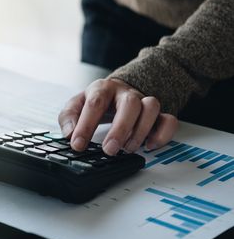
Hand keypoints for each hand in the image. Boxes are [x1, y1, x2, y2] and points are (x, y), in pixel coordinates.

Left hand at [58, 78, 177, 155]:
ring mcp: (143, 101)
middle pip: (129, 104)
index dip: (86, 125)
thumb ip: (69, 117)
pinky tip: (149, 145)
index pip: (95, 104)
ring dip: (140, 132)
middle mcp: (125, 93)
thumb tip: (70, 134)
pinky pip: (169, 120)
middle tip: (109, 150)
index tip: (78, 145)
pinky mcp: (158, 114)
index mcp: (102, 88)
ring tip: (127, 148)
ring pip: (151, 109)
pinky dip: (162, 134)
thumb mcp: (76, 105)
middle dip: (119, 130)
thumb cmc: (96, 101)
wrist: (118, 90)